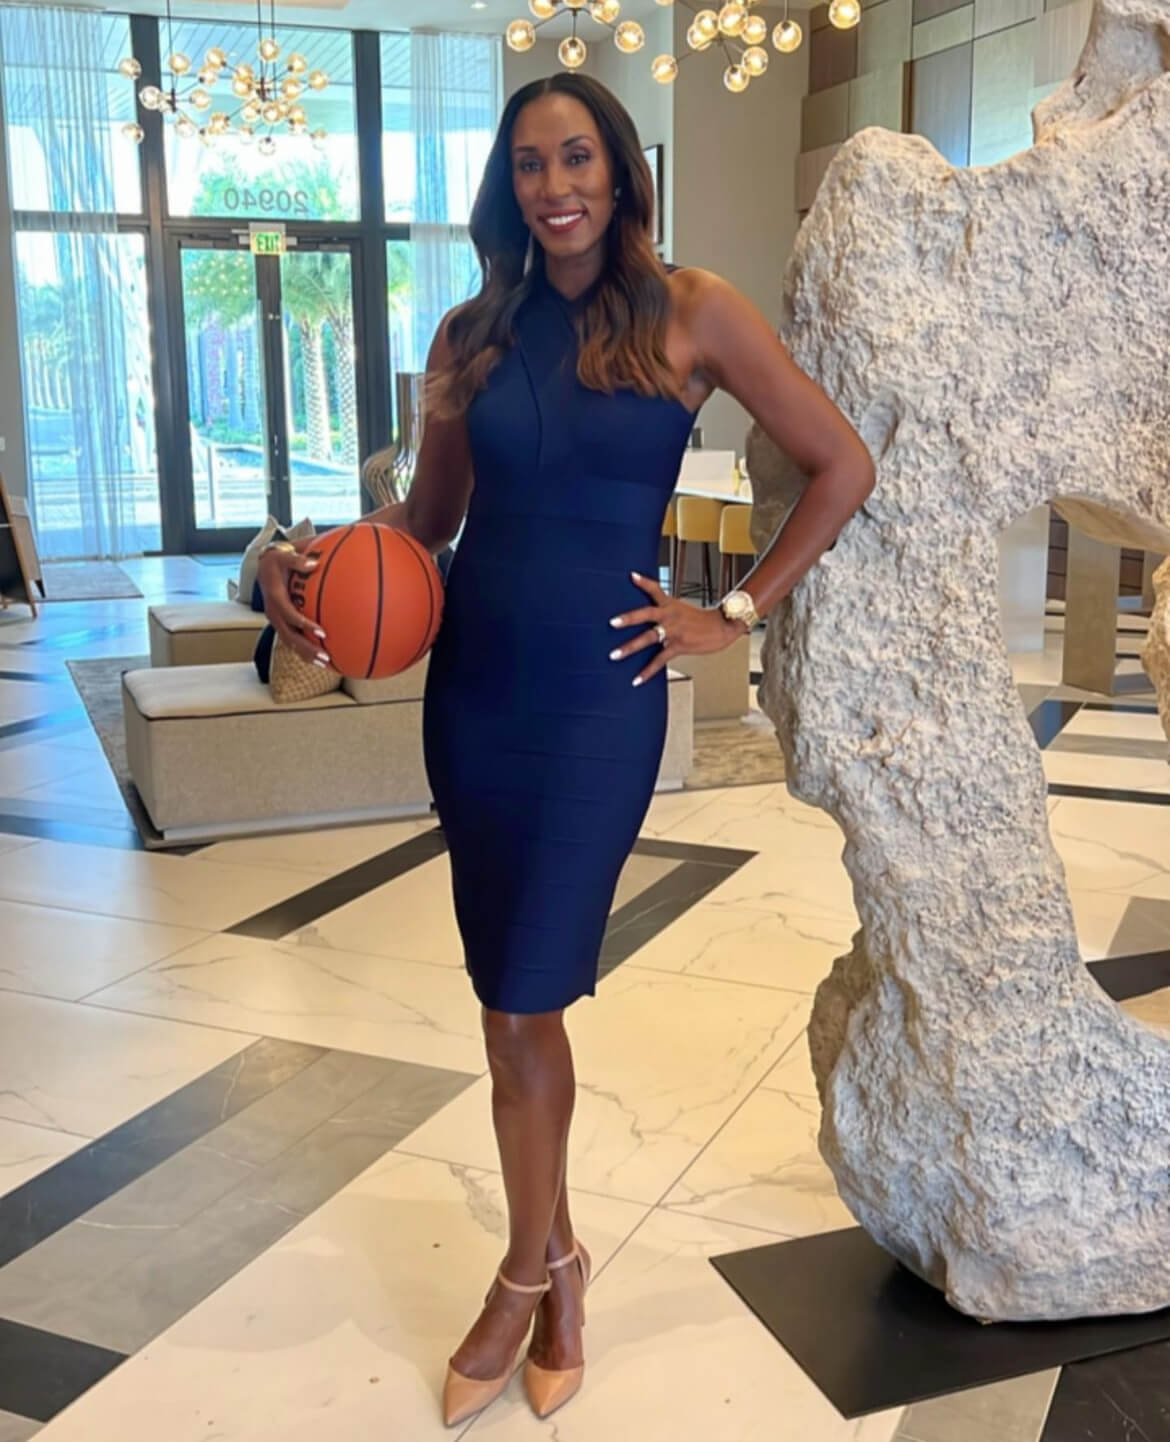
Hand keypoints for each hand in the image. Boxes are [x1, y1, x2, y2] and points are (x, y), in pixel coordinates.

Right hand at [256, 545, 330, 667]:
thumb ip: (296, 560)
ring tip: (325, 664)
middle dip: (307, 648)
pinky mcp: (281, 624)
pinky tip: (320, 658)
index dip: (304, 625)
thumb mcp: (283, 556)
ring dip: (307, 654)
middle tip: (325, 656)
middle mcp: (274, 614)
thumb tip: (313, 563)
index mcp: (275, 599)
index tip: (322, 632)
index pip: (290, 615)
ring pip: (291, 643)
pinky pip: (293, 640)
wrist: (263, 568)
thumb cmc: (276, 562)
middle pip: (290, 636)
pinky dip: (305, 650)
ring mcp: (277, 621)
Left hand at [608, 571, 745, 686]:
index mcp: (671, 605)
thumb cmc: (704, 621)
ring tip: (615, 655)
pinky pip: (659, 660)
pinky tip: (636, 679)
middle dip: (628, 619)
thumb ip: (667, 612)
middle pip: (646, 614)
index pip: (655, 590)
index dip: (644, 582)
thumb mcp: (683, 610)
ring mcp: (674, 631)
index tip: (631, 576)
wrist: (723, 627)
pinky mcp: (678, 646)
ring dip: (630, 647)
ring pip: (648, 638)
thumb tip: (655, 619)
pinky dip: (647, 671)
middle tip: (612, 623)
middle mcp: (670, 616)